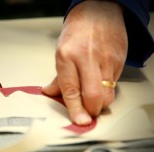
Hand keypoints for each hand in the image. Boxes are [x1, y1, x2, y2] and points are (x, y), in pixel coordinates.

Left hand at [42, 1, 127, 124]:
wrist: (98, 12)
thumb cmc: (77, 32)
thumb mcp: (61, 53)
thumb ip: (58, 78)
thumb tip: (51, 94)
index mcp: (67, 56)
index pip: (71, 90)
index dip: (75, 109)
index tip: (79, 121)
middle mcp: (87, 58)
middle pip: (94, 96)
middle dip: (91, 111)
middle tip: (87, 113)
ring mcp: (106, 59)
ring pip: (108, 94)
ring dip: (100, 103)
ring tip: (93, 98)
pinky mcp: (120, 60)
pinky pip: (115, 84)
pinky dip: (107, 90)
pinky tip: (100, 83)